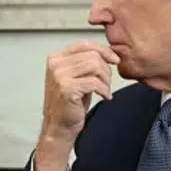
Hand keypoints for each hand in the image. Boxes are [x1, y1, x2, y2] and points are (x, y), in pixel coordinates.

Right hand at [34, 41, 118, 170]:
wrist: (59, 126)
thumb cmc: (69, 103)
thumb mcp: (76, 77)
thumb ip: (85, 62)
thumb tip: (108, 52)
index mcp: (56, 59)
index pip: (85, 45)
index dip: (103, 50)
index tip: (114, 59)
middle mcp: (56, 65)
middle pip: (93, 55)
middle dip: (106, 69)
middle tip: (106, 83)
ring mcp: (59, 76)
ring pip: (95, 66)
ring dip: (106, 80)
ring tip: (104, 90)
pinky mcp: (67, 88)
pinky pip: (95, 82)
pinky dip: (104, 90)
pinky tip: (104, 96)